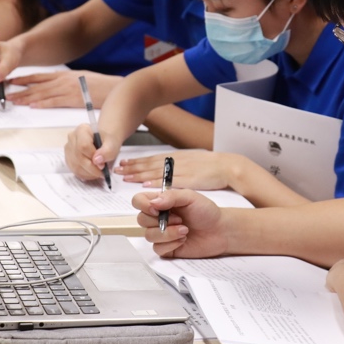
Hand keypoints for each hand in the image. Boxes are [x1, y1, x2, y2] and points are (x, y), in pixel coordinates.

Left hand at [7, 70, 122, 108]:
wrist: (114, 88)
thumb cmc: (101, 85)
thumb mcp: (81, 78)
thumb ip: (67, 81)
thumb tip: (57, 86)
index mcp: (64, 75)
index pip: (39, 76)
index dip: (24, 79)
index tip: (12, 81)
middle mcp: (63, 80)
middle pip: (37, 85)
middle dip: (21, 90)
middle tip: (7, 94)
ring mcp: (68, 89)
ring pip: (42, 94)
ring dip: (27, 98)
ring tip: (15, 101)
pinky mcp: (74, 99)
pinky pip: (54, 101)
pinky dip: (42, 103)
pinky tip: (33, 106)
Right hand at [64, 124, 122, 180]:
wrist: (104, 141)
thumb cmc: (108, 140)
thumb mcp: (112, 143)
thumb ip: (107, 150)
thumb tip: (96, 160)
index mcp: (82, 130)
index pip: (83, 146)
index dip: (93, 157)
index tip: (103, 165)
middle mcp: (72, 138)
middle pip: (78, 157)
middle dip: (92, 168)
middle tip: (103, 173)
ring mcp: (69, 149)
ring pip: (75, 166)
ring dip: (89, 173)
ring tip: (99, 174)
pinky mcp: (69, 159)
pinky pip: (74, 170)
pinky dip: (85, 175)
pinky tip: (93, 174)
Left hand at [114, 150, 233, 189]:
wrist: (226, 166)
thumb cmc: (210, 166)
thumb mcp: (191, 160)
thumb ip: (176, 165)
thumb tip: (163, 169)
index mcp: (175, 158)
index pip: (151, 159)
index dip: (136, 162)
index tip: (123, 163)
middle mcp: (175, 162)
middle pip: (149, 164)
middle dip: (132, 167)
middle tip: (117, 169)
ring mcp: (180, 171)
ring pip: (155, 172)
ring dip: (139, 174)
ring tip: (126, 176)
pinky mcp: (187, 180)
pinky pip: (168, 182)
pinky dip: (156, 183)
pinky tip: (146, 185)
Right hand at [132, 188, 228, 258]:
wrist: (220, 230)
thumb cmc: (206, 211)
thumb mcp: (190, 197)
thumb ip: (171, 196)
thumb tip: (153, 202)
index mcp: (160, 202)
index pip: (138, 201)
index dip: (142, 205)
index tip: (157, 209)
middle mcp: (157, 217)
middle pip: (140, 220)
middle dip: (160, 221)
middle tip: (180, 219)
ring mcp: (160, 233)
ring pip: (148, 236)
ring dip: (168, 233)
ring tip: (185, 230)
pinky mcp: (166, 248)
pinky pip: (157, 248)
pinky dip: (171, 244)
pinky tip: (183, 240)